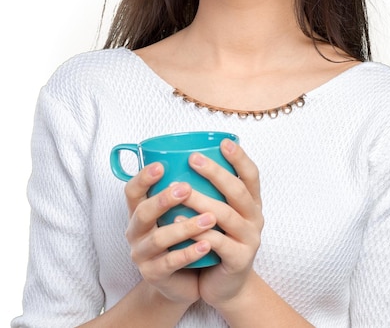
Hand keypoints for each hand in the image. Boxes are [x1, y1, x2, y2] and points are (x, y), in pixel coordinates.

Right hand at [124, 162, 216, 306]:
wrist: (184, 281)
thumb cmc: (184, 238)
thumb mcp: (179, 212)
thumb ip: (186, 190)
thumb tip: (209, 154)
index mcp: (140, 211)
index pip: (132, 191)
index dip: (143, 178)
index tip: (161, 165)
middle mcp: (136, 232)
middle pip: (143, 213)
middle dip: (163, 199)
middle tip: (186, 188)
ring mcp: (142, 255)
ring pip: (159, 238)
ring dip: (185, 227)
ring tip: (210, 218)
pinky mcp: (154, 275)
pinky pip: (170, 263)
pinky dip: (189, 252)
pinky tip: (207, 244)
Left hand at [184, 139, 263, 308]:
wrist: (226, 287)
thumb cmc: (218, 242)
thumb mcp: (221, 214)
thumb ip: (213, 192)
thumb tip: (186, 159)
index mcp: (252, 203)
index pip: (251, 175)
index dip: (240, 158)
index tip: (224, 142)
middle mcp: (255, 218)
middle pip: (238, 191)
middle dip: (215, 173)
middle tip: (193, 158)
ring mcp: (249, 240)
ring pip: (226, 215)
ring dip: (202, 200)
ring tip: (181, 190)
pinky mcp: (239, 260)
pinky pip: (217, 243)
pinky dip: (198, 231)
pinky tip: (181, 220)